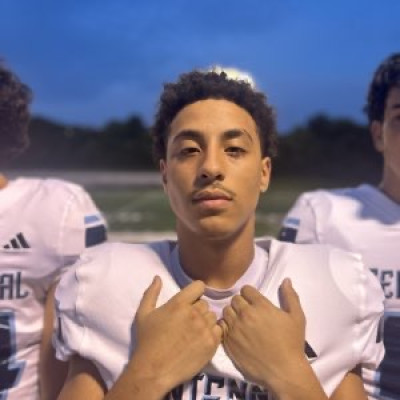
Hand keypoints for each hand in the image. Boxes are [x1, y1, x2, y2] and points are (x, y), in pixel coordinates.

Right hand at [129, 277, 221, 392]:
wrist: (153, 370)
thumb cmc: (147, 341)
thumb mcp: (143, 314)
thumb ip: (151, 293)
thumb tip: (158, 277)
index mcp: (179, 303)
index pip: (199, 286)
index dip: (195, 292)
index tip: (190, 301)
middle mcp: (194, 313)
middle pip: (205, 303)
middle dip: (198, 309)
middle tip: (188, 322)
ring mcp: (204, 329)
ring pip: (212, 316)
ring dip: (205, 321)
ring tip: (194, 332)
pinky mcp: (211, 344)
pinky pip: (219, 330)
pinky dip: (212, 333)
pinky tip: (201, 340)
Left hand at [220, 278, 305, 391]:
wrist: (284, 371)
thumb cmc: (292, 343)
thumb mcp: (297, 317)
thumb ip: (290, 296)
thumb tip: (286, 280)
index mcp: (261, 306)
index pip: (246, 289)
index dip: (250, 294)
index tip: (254, 301)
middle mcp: (245, 314)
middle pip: (235, 299)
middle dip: (241, 303)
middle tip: (248, 312)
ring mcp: (235, 328)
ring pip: (226, 311)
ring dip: (232, 314)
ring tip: (240, 322)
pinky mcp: (229, 342)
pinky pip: (221, 326)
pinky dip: (226, 327)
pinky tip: (235, 332)